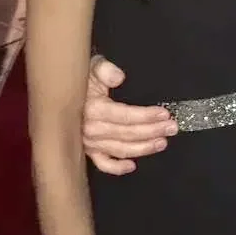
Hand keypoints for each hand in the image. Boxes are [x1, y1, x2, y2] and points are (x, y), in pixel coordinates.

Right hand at [82, 55, 176, 174]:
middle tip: (172, 128)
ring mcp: (88, 142)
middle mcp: (90, 129)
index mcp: (93, 109)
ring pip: (120, 149)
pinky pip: (103, 164)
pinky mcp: (87, 150)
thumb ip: (105, 69)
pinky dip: (117, 168)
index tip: (164, 114)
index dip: (146, 116)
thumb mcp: (92, 66)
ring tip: (162, 143)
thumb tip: (118, 77)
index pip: (126, 116)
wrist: (63, 90)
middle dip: (152, 131)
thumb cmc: (82, 78)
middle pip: (127, 134)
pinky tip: (132, 166)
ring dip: (143, 148)